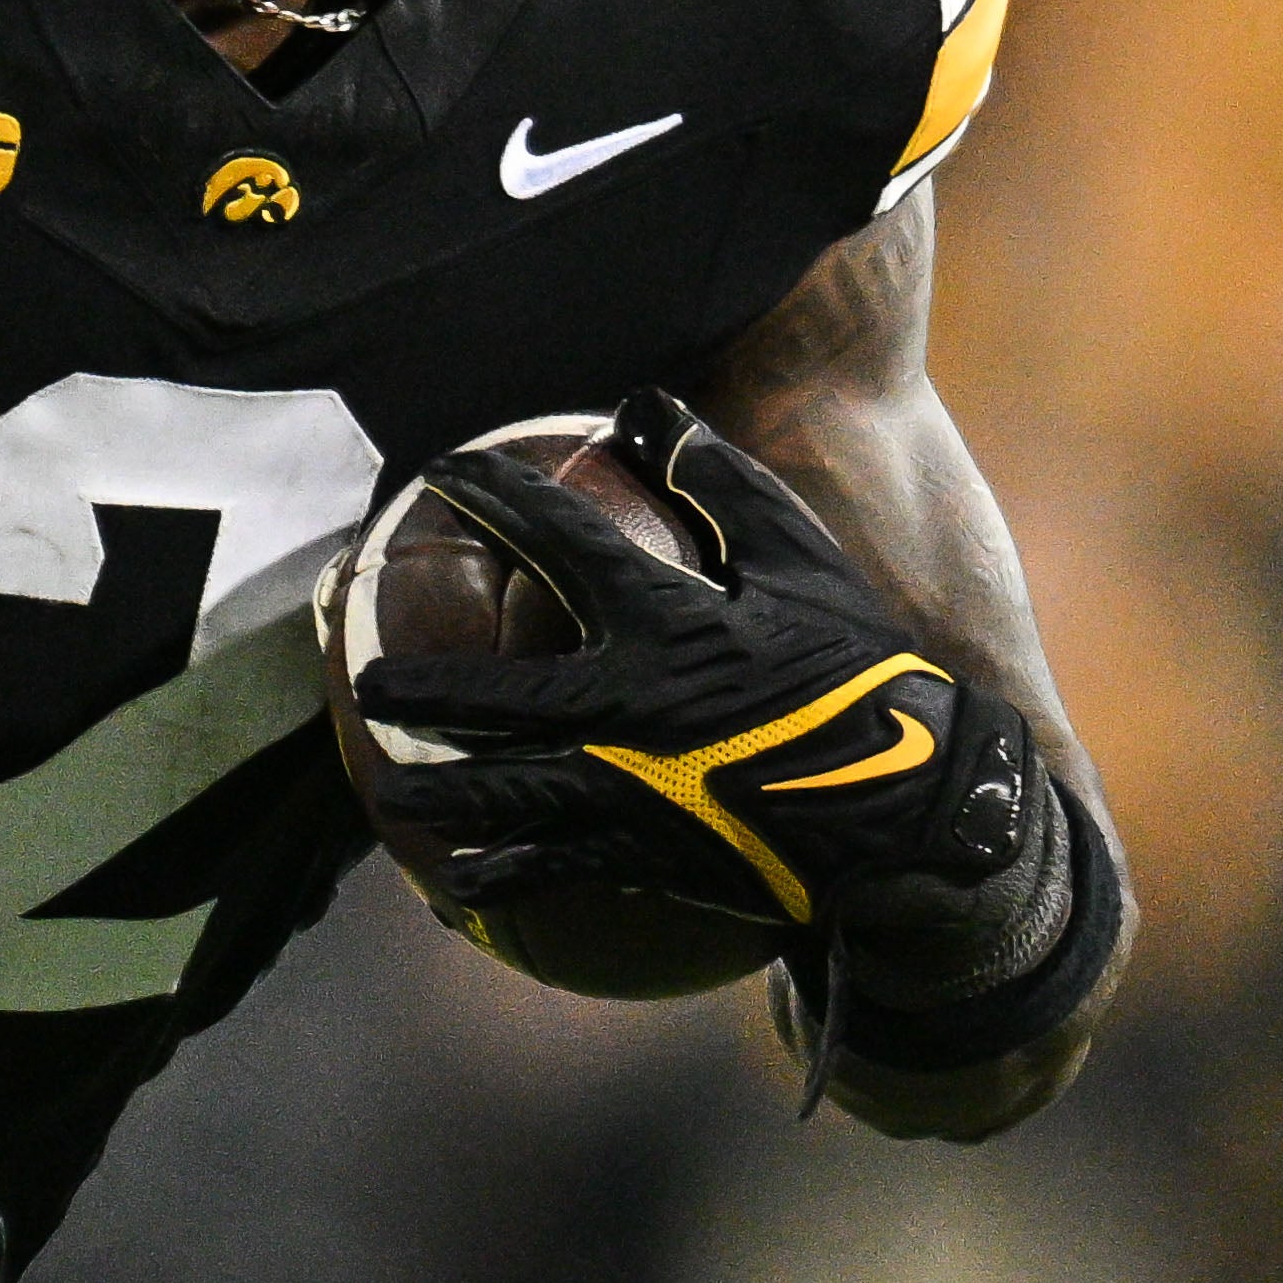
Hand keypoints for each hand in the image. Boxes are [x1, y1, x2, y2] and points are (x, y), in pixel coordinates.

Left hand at [347, 386, 1048, 941]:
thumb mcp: (801, 566)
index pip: (557, 541)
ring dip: (435, 787)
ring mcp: (624, 791)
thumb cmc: (860, 679)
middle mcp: (622, 708)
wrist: (909, 817)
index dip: (495, 497)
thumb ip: (722, 485)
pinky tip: (459, 877)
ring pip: (499, 790)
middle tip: (373, 679)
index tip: (444, 472)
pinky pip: (550, 866)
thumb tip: (648, 405)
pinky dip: (500, 870)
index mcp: (661, 624)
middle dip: (423, 684)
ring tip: (390, 784)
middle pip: (492, 693)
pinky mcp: (641, 855)